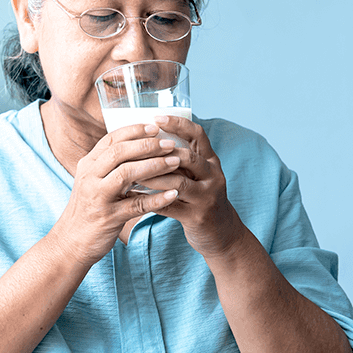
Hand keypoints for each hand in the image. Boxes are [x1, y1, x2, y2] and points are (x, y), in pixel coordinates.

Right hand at [51, 123, 181, 266]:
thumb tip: (137, 147)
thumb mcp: (91, 182)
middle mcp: (90, 178)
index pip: (111, 140)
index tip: (155, 126)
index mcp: (88, 165)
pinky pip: (136, 205)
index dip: (134, 131)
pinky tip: (173, 194)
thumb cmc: (87, 210)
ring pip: (127, 174)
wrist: (70, 243)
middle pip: (119, 153)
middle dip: (147, 145)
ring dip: (154, 166)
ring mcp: (98, 197)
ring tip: (175, 162)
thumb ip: (109, 165)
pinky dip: (156, 199)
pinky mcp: (108, 218)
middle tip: (170, 143)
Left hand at [139, 116, 246, 257]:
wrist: (221, 233)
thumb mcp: (196, 175)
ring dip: (153, 177)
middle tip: (136, 149)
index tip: (155, 118)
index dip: (178, 124)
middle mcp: (213, 175)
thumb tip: (146, 138)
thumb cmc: (200, 198)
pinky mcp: (198, 216)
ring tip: (131, 173)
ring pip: (178, 182)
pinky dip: (150, 200)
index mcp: (211, 160)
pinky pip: (170, 206)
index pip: (197, 135)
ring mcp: (207, 196)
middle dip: (160, 152)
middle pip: (189, 157)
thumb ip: (179, 159)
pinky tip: (133, 196)